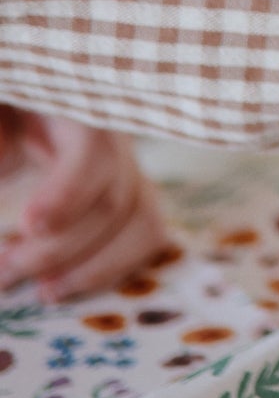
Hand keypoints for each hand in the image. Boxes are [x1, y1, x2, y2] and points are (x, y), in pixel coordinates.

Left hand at [0, 111, 170, 300]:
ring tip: (45, 291)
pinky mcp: (129, 190)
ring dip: (94, 267)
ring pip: (141, 221)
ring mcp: (127, 165)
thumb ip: (2, 142)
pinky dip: (115, 265)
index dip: (70, 192)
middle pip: (114, 199)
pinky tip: (69, 281)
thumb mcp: (4, 112)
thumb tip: (5, 167)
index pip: (94, 151)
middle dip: (60, 248)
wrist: (25, 110)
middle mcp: (114, 138)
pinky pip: (146, 231)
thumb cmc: (12, 106)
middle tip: (5, 273)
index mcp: (77, 111)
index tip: (30, 225)